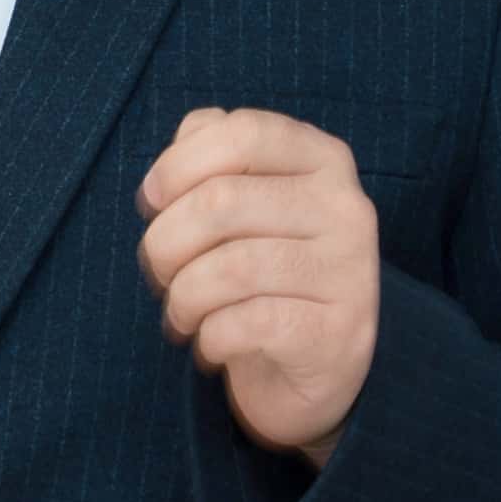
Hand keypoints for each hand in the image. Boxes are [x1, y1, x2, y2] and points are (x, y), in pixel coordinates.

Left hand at [140, 109, 382, 460]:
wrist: (311, 368)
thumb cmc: (261, 275)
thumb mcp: (242, 206)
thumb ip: (211, 161)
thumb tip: (171, 165)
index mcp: (323, 160)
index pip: (243, 133)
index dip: (178, 165)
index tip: (152, 203)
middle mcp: (346, 208)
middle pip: (221, 201)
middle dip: (165, 243)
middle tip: (160, 275)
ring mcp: (348, 271)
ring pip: (229, 268)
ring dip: (183, 298)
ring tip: (183, 315)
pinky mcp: (336, 333)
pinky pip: (244, 324)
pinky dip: (209, 337)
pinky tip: (212, 343)